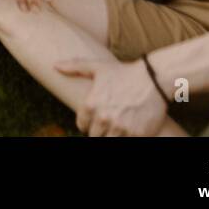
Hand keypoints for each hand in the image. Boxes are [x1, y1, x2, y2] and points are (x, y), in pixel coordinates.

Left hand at [54, 57, 168, 136]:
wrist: (153, 79)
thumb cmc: (124, 72)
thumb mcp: (97, 67)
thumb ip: (74, 67)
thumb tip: (55, 66)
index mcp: (91, 104)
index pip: (81, 125)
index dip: (87, 123)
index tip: (93, 120)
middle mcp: (104, 118)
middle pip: (94, 135)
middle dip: (98, 130)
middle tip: (107, 122)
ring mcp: (121, 128)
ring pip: (108, 140)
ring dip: (111, 135)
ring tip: (116, 126)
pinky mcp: (137, 134)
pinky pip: (125, 142)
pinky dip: (125, 136)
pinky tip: (128, 129)